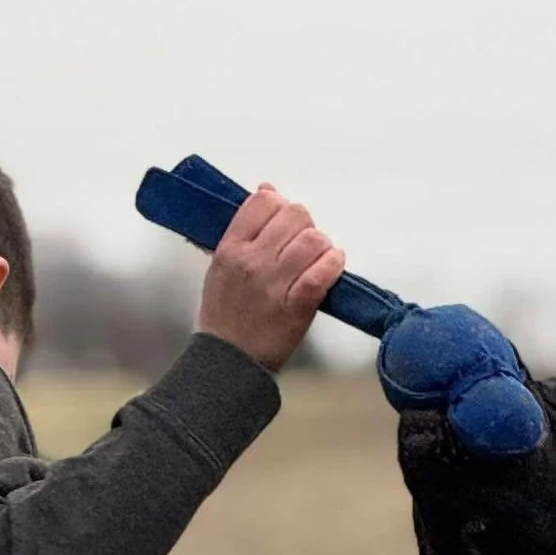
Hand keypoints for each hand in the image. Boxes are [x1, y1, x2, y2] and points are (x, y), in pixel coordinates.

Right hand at [196, 184, 344, 371]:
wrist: (227, 363)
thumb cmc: (226, 315)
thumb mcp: (222, 266)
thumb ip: (244, 230)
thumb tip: (267, 191)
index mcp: (231, 249)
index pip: (263, 202)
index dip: (280, 205)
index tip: (282, 224)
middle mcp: (252, 262)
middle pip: (295, 215)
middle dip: (304, 226)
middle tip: (301, 245)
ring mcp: (275, 284)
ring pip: (313, 239)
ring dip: (321, 246)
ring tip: (316, 260)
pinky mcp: (297, 305)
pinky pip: (325, 271)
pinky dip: (333, 264)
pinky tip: (330, 267)